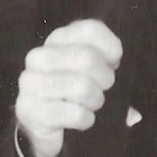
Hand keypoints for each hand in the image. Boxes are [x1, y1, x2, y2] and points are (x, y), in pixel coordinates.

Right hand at [15, 19, 123, 156]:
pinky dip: (87, 120)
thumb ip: (111, 73)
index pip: (89, 30)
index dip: (111, 47)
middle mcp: (39, 56)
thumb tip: (129, 97)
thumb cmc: (76, 95)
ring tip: (93, 106)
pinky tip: (84, 121)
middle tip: (104, 89)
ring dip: (96, 101)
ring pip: (80, 87)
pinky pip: (73, 113)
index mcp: (57, 40)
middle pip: (86, 57)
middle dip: (105, 78)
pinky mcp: (27, 108)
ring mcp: (29, 82)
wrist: (44, 126)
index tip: (116, 62)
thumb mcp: (95, 75)